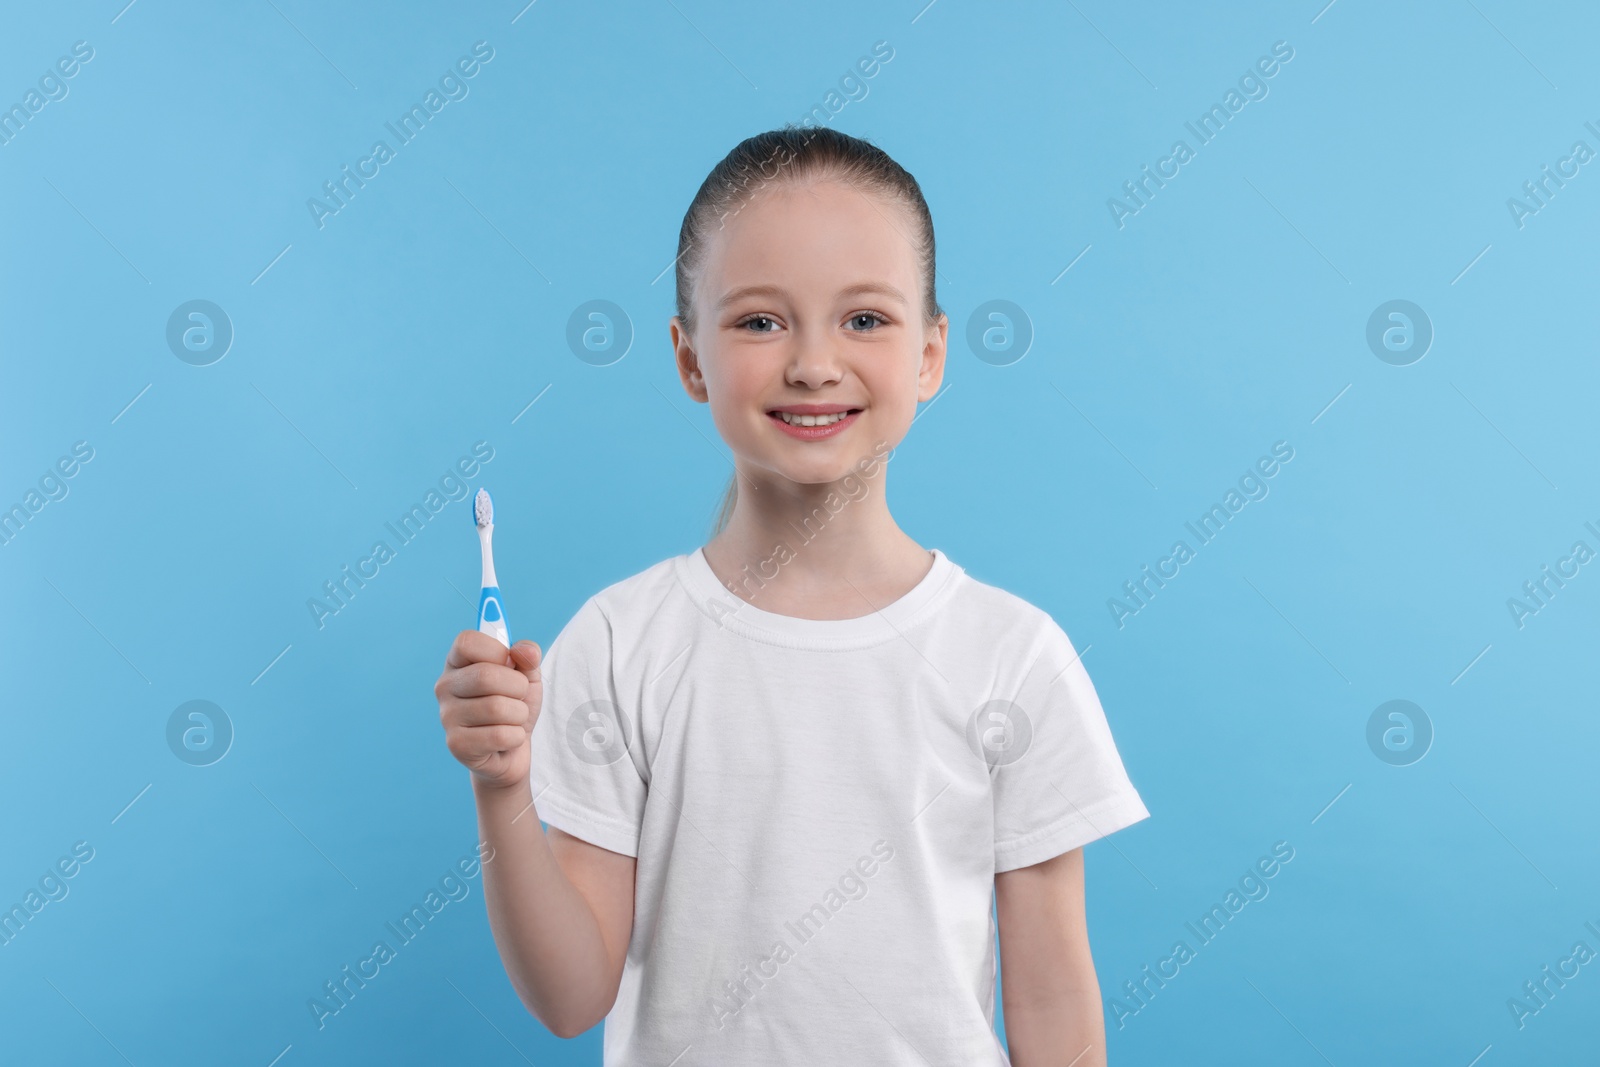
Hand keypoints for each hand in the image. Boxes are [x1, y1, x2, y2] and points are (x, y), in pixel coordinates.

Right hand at [436, 630, 542, 790]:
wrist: (511, 751)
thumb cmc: (514, 706)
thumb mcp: (527, 675)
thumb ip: (528, 656)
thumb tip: (525, 651)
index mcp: (457, 663)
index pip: (466, 642)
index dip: (497, 650)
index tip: (509, 663)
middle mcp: (445, 687)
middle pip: (485, 675)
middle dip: (518, 687)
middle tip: (519, 697)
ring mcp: (447, 717)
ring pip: (497, 708)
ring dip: (519, 714)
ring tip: (513, 719)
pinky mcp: (456, 745)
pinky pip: (499, 735)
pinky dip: (515, 737)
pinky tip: (507, 739)